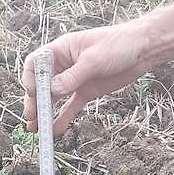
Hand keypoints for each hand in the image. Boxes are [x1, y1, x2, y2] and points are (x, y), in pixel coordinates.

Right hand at [22, 21, 152, 134]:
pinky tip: (55, 130)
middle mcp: (64, 65)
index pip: (36, 63)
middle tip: (32, 116)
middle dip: (34, 101)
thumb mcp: (94, 59)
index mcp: (61, 50)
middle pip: (41, 84)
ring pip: (53, 98)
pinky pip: (70, 107)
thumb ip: (73, 76)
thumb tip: (53, 90)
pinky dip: (63, 118)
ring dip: (44, 112)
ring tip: (36, 128)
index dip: (31, 78)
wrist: (143, 50)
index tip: (33, 92)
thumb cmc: (118, 44)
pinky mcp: (85, 92)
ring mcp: (73, 80)